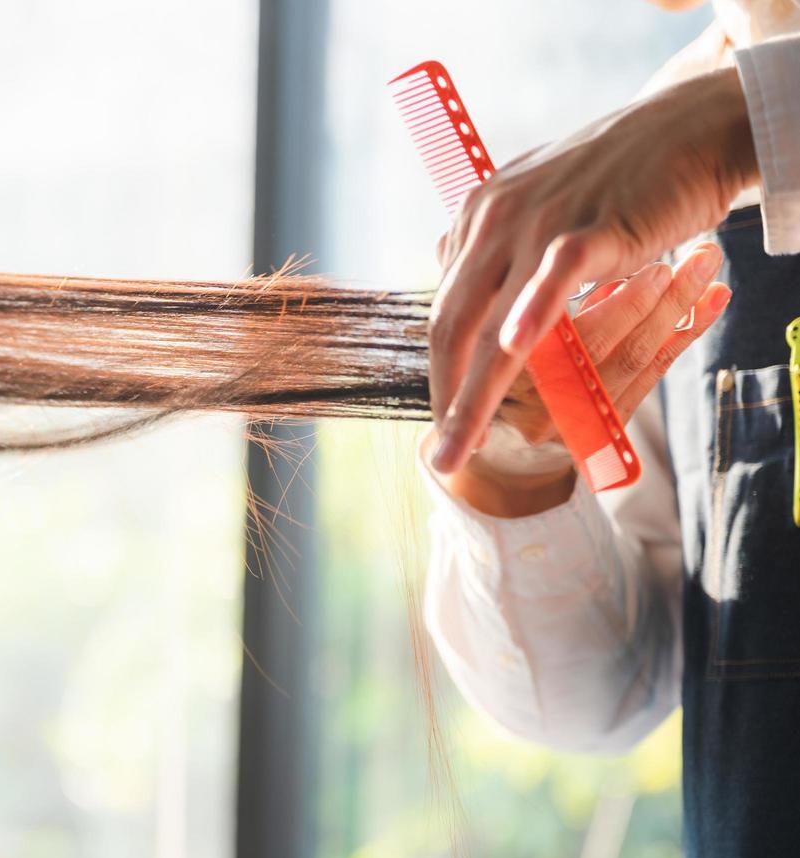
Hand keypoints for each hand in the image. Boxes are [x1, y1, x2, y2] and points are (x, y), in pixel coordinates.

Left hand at [429, 66, 758, 474]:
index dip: (441, 374)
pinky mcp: (588, 226)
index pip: (445, 312)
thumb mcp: (543, 214)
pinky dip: (532, 314)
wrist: (688, 129)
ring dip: (476, 390)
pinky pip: (551, 276)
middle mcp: (493, 220)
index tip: (443, 424)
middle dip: (445, 397)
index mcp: (477, 220)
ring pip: (493, 319)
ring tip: (468, 442)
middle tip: (445, 456)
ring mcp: (537, 222)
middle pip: (453, 325)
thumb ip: (505, 256)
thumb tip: (479, 301)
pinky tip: (514, 352)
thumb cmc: (620, 182)